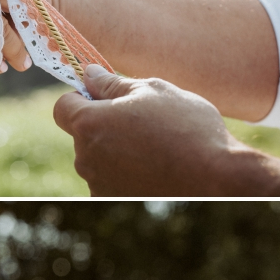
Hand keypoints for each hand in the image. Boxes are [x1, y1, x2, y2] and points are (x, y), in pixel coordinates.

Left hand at [53, 66, 279, 195]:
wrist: (216, 178)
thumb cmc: (187, 128)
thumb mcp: (154, 91)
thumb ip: (113, 84)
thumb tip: (88, 74)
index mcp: (90, 124)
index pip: (63, 107)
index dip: (81, 99)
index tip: (105, 99)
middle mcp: (86, 158)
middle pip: (83, 137)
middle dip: (104, 128)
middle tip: (144, 124)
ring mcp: (100, 186)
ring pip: (99, 162)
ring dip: (117, 153)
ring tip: (156, 150)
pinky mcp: (115, 204)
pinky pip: (113, 184)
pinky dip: (128, 177)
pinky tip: (156, 172)